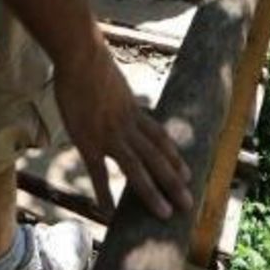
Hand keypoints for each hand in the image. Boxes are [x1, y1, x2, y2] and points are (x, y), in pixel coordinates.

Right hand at [52, 41, 191, 218]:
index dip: (174, 157)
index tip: (186, 173)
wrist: (81, 56)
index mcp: (133, 110)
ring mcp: (110, 135)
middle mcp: (128, 126)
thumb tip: (113, 90)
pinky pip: (99, 173)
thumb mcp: (113, 78)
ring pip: (137, 169)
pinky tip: (108, 213)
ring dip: (152, 192)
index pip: (160, 138)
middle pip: (157, 157)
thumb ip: (116, 92)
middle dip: (173, 181)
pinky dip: (104, 194)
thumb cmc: (90, 60)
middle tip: (189, 203)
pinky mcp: (88, 141)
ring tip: (165, 213)